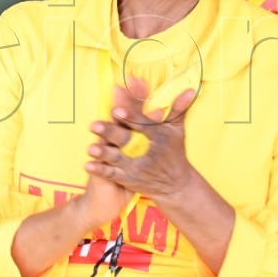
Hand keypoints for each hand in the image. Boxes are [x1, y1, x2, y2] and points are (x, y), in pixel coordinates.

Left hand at [85, 78, 198, 208]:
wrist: (176, 186)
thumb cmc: (174, 152)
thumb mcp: (176, 131)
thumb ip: (178, 109)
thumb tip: (190, 90)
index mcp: (157, 137)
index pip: (142, 124)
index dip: (130, 117)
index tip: (117, 109)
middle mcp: (146, 151)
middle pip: (126, 140)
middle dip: (111, 132)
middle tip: (94, 125)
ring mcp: (136, 167)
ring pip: (117, 158)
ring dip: (103, 153)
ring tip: (90, 147)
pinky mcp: (128, 179)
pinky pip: (112, 174)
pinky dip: (100, 170)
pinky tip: (88, 164)